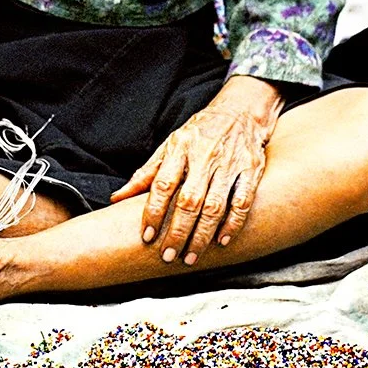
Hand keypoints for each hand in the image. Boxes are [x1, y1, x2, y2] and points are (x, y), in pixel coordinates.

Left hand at [110, 74, 283, 264]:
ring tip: (190, 257)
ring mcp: (229, 163)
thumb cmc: (199, 133)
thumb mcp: (170, 146)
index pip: (163, 183)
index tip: (146, 237)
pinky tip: (221, 241)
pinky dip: (233, 224)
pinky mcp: (250, 170)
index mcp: (180, 148)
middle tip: (168, 256)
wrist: (240, 111)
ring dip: (202, 235)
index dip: (153, 212)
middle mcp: (204, 155)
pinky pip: (242, 202)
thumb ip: (146, 174)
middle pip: (189, 200)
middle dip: (177, 232)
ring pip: (215, 206)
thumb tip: (116, 198)